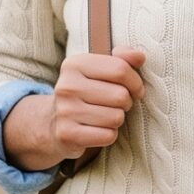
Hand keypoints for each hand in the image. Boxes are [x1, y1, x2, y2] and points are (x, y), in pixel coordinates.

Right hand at [23, 47, 145, 164]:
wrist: (53, 123)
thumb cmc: (86, 93)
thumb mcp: (99, 70)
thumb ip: (122, 59)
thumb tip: (139, 57)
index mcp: (75, 64)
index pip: (120, 69)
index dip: (135, 82)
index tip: (133, 89)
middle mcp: (67, 86)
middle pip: (121, 96)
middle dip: (126, 103)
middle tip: (116, 105)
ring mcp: (65, 111)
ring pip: (116, 117)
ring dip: (117, 119)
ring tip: (105, 117)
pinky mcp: (67, 134)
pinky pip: (108, 136)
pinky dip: (109, 135)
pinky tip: (97, 130)